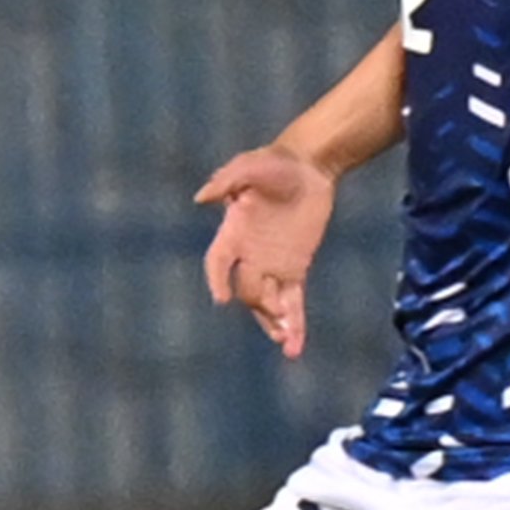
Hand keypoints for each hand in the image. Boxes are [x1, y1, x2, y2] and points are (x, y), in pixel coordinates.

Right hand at [196, 145, 336, 357]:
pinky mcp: (295, 268)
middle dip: (260, 304)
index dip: (217, 280)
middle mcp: (248, 255)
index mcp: (232, 233)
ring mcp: (272, 265)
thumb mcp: (250, 166)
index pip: (217, 263)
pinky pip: (293, 301)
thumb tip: (202, 197)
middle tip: (276, 312)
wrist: (307, 166)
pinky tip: (293, 345)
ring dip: (274, 324)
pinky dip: (294, 323)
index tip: (223, 298)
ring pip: (269, 303)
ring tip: (285, 342)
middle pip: (247, 289)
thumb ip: (227, 180)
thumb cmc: (274, 163)